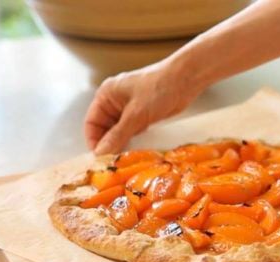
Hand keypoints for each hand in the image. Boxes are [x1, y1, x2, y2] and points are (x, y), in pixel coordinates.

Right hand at [84, 61, 202, 154]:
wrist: (187, 78)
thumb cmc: (160, 88)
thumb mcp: (136, 114)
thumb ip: (118, 135)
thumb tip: (101, 153)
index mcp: (106, 95)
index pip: (91, 123)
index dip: (94, 141)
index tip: (101, 159)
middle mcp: (115, 102)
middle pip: (105, 129)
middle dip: (109, 145)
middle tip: (115, 164)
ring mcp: (130, 108)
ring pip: (120, 132)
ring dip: (123, 144)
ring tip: (126, 161)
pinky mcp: (144, 114)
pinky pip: (134, 131)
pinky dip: (135, 141)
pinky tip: (139, 151)